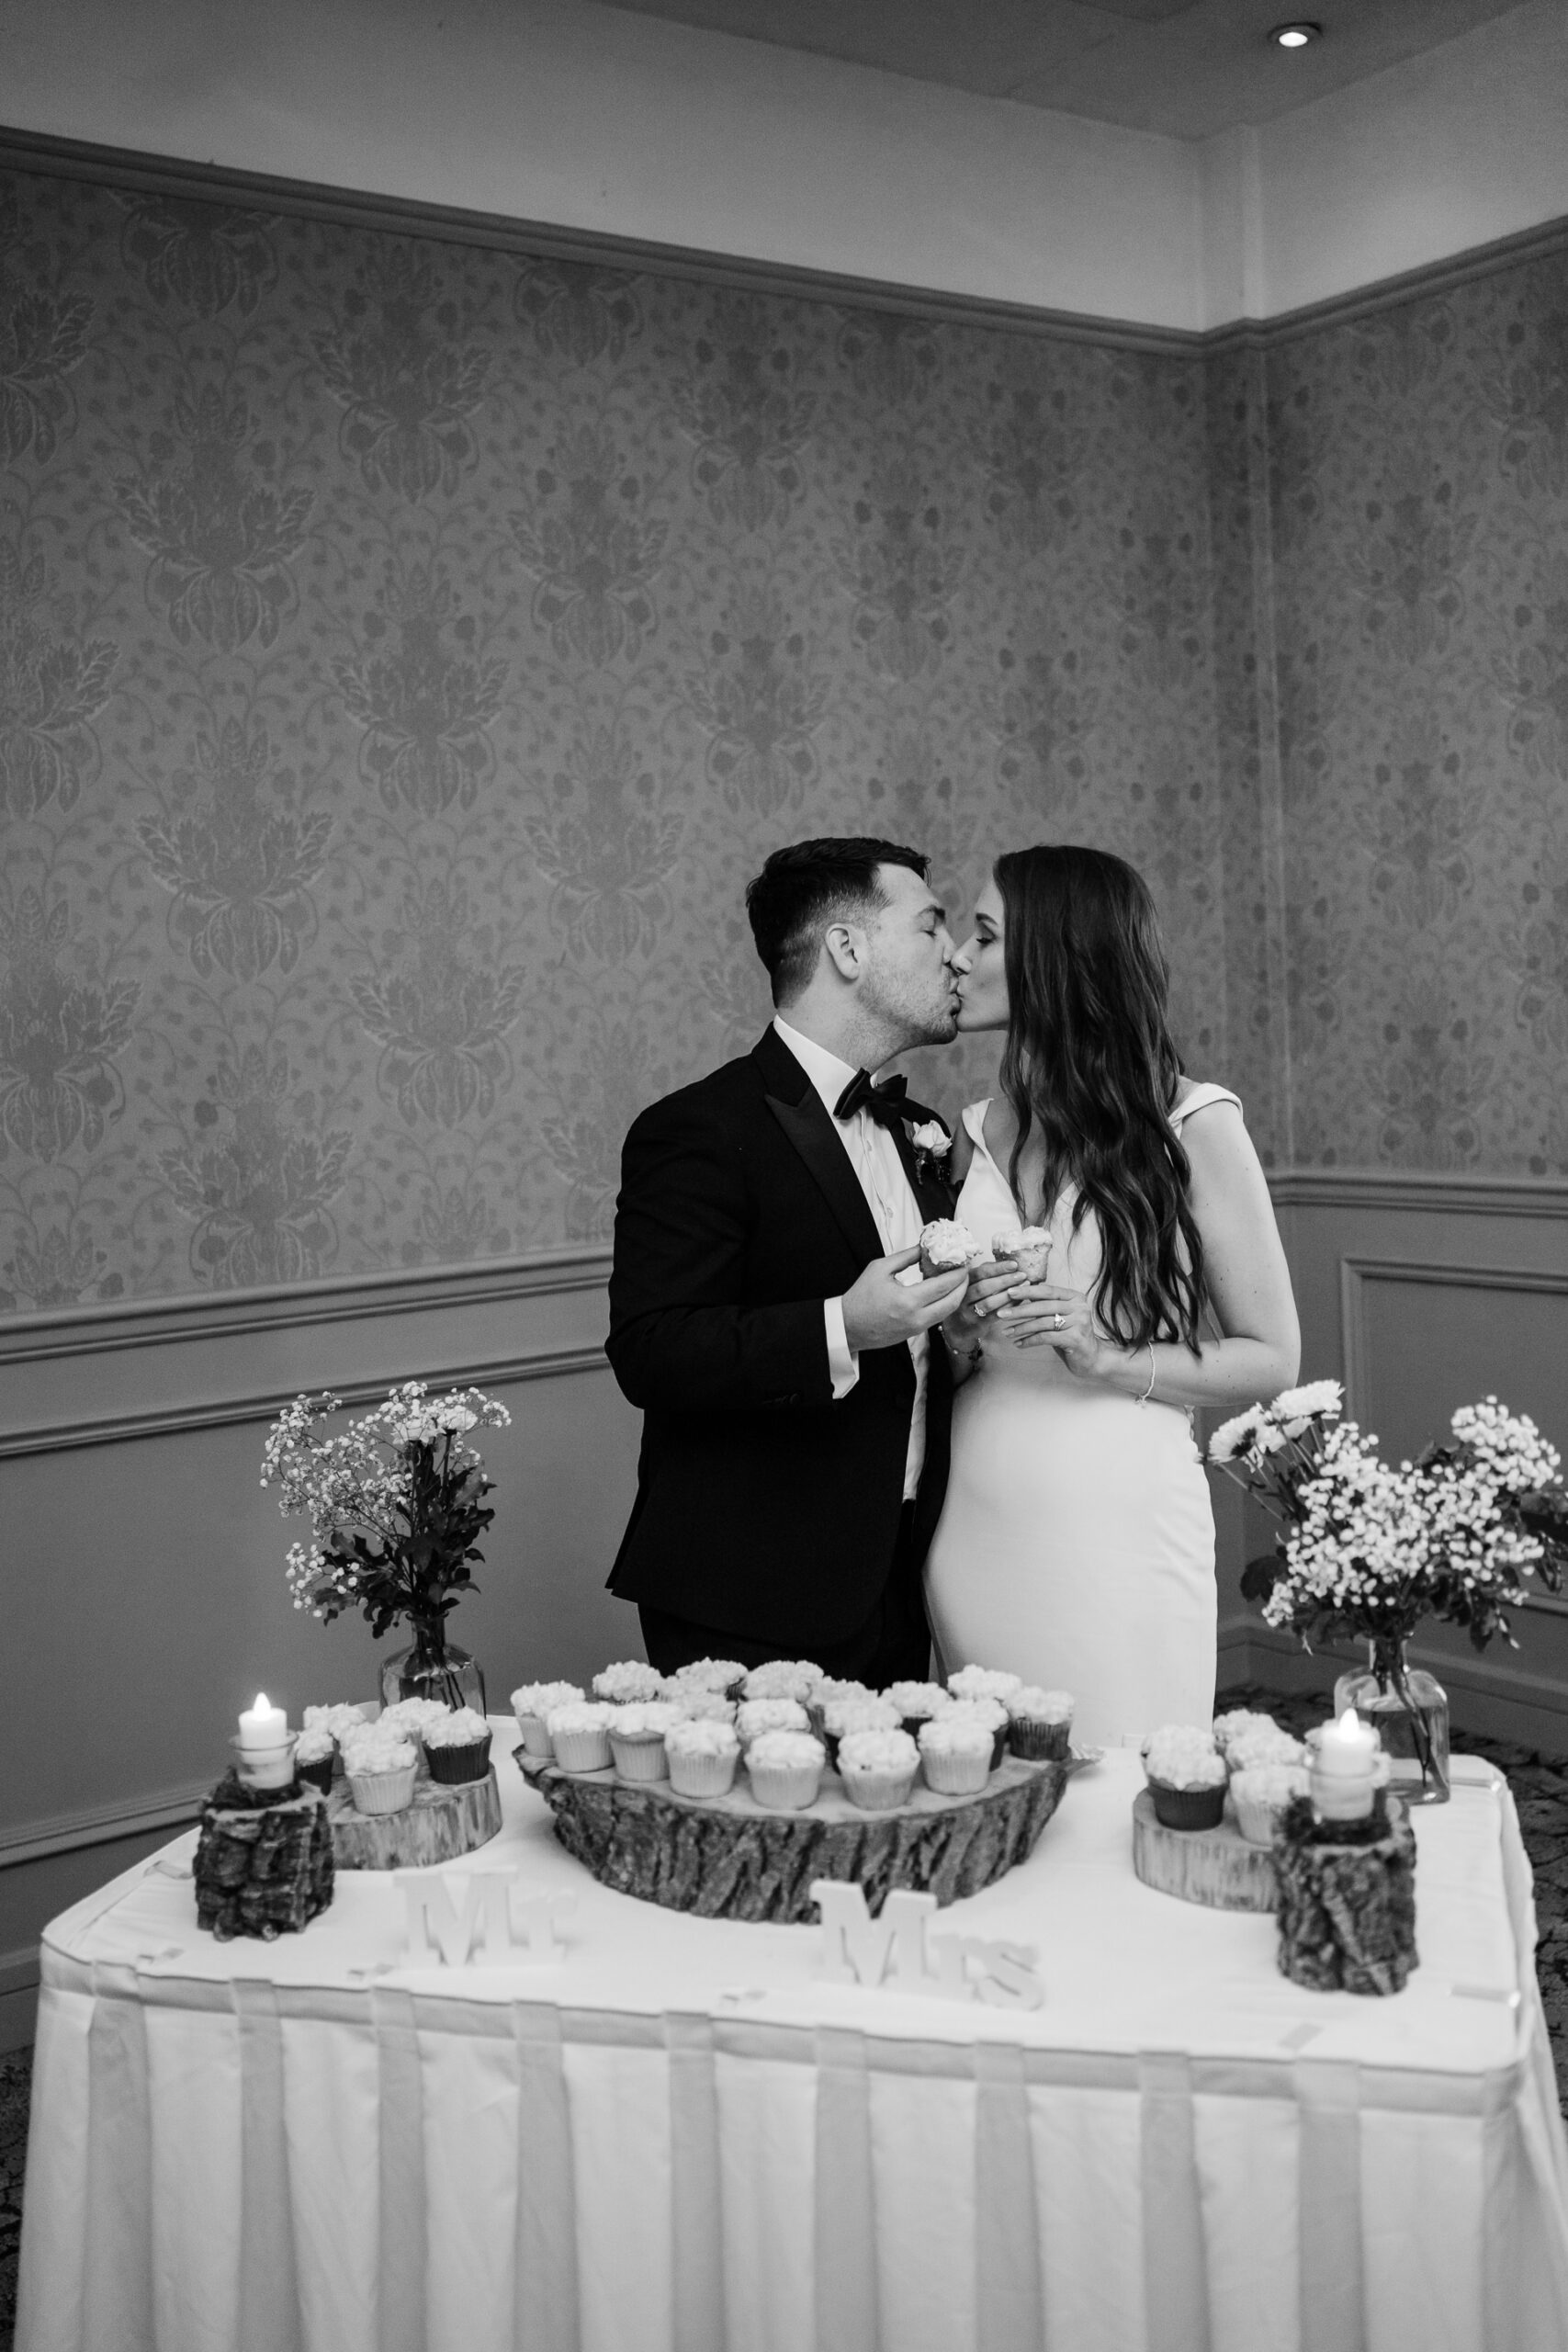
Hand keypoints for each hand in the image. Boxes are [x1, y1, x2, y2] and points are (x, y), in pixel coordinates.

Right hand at [842, 1245, 967, 1352]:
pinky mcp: (915, 1333)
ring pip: (947, 1312)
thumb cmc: (860, 1296)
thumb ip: (906, 1256)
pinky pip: (937, 1318)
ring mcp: (917, 1328)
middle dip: (963, 1285)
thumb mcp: (880, 1268)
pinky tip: (943, 1292)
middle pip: (952, 1301)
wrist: (848, 1326)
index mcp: (907, 1300)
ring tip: (957, 1280)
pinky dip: (944, 1304)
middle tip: (966, 1271)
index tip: (963, 1262)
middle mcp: (916, 1317)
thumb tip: (925, 1246)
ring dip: (956, 1296)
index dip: (958, 1273)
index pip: (943, 1285)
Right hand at [941, 1260, 1016, 1353]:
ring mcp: (968, 1312)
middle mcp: (963, 1296)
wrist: (959, 1327)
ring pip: (988, 1303)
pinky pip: (995, 1315)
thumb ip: (987, 1273)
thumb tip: (1011, 1263)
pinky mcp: (977, 1324)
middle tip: (1022, 1275)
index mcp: (963, 1282)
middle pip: (983, 1287)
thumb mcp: (974, 1283)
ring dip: (1008, 1294)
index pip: (979, 1272)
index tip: (1014, 1264)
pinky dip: (1009, 1307)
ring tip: (1024, 1287)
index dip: (997, 1268)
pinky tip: (1020, 1300)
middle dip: (1005, 1280)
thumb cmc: (971, 1300)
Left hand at [993, 1281, 1107, 1377]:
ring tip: (1007, 1332)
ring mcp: (1079, 1323)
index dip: (1027, 1290)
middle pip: (1043, 1306)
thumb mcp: (1059, 1317)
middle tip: (1001, 1313)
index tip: (1009, 1292)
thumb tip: (1020, 1294)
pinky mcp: (1075, 1339)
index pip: (1048, 1290)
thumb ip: (1045, 1306)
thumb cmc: (1071, 1336)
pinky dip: (1030, 1340)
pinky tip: (1019, 1344)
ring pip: (1043, 1322)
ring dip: (1021, 1328)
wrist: (1092, 1359)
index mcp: (1075, 1297)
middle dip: (1019, 1310)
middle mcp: (1080, 1307)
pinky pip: (1046, 1337)